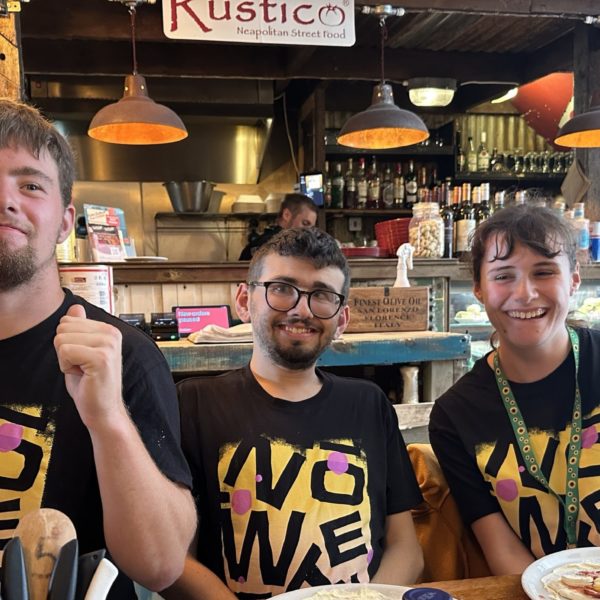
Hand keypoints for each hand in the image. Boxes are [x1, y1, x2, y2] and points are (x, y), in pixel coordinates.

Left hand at [54, 304, 125, 428]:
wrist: (103, 411)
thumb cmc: (91, 385)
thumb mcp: (81, 351)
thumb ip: (80, 328)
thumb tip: (75, 307)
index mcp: (108, 330)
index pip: (67, 321)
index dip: (67, 343)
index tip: (82, 359)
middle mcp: (112, 333)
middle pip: (63, 327)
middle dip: (64, 350)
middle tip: (81, 366)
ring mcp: (108, 345)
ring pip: (61, 339)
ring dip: (65, 360)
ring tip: (83, 371)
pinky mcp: (101, 358)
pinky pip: (65, 352)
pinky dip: (66, 367)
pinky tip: (83, 376)